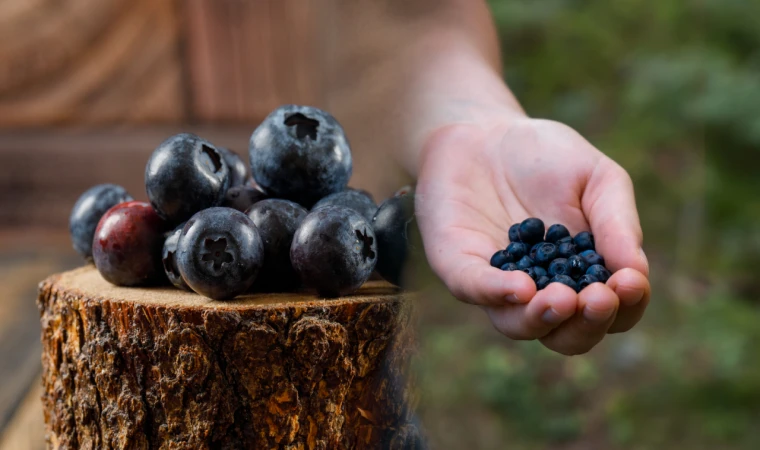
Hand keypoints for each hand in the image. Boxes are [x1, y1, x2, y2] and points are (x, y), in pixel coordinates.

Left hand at [415, 117, 649, 354]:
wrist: (485, 132)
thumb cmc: (547, 158)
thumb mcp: (598, 179)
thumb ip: (617, 223)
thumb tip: (637, 272)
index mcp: (584, 276)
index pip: (614, 312)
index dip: (626, 306)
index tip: (629, 282)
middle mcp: (542, 291)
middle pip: (568, 336)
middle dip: (586, 326)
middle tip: (597, 299)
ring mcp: (498, 284)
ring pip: (520, 326)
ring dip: (543, 319)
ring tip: (561, 298)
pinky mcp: (459, 266)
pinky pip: (474, 289)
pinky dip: (495, 292)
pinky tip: (519, 286)